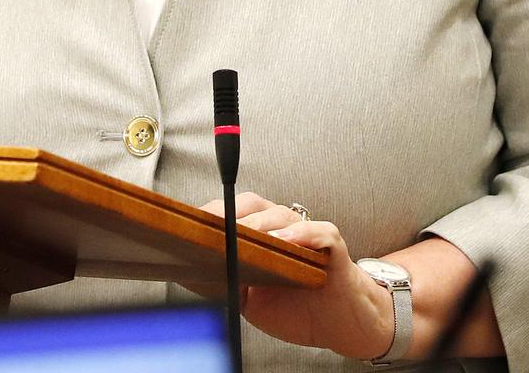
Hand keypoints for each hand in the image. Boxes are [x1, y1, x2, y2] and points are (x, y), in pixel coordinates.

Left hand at [201, 192, 393, 358]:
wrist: (339, 323)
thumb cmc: (295, 305)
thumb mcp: (251, 297)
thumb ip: (227, 281)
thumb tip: (189, 274)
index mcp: (261, 234)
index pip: (233, 212)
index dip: (213, 213)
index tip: (192, 223)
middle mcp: (283, 227)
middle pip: (254, 206)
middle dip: (231, 213)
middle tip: (213, 225)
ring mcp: (307, 233)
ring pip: (282, 215)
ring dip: (262, 223)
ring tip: (246, 233)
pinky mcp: (332, 247)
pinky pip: (319, 232)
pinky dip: (302, 234)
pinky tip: (287, 240)